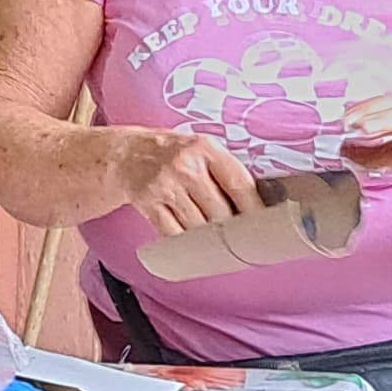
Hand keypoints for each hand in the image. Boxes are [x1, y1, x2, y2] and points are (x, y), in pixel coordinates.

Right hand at [100, 125, 260, 238]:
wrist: (127, 155)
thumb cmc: (173, 154)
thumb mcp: (201, 149)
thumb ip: (226, 170)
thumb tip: (258, 206)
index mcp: (205, 148)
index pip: (239, 184)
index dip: (255, 208)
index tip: (264, 224)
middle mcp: (185, 165)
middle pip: (220, 212)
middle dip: (230, 229)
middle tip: (238, 237)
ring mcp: (165, 185)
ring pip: (198, 227)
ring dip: (207, 238)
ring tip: (213, 239)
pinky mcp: (148, 203)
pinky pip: (173, 233)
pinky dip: (183, 241)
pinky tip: (189, 240)